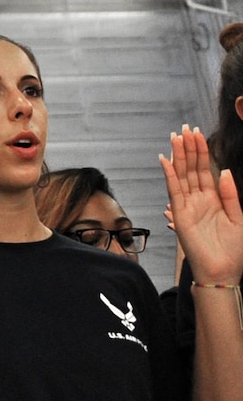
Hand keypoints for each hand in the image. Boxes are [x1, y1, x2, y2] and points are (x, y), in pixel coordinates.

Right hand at [162, 125, 242, 284]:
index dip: (202, 152)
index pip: (205, 170)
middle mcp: (199, 199)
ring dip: (178, 156)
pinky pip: (173, 190)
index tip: (198, 134)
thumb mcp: (240, 219)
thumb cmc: (234, 251)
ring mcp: (188, 205)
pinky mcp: (180, 213)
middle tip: (185, 128)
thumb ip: (230, 195)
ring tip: (176, 137)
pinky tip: (165, 160)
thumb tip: (223, 170)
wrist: (223, 272)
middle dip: (189, 148)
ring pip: (181, 175)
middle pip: (192, 168)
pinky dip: (169, 174)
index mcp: (214, 199)